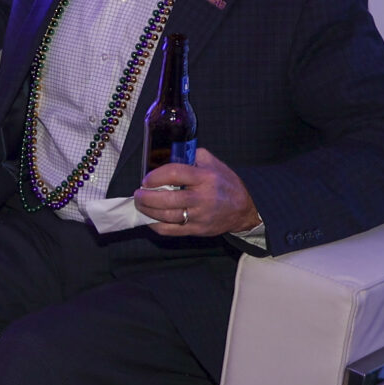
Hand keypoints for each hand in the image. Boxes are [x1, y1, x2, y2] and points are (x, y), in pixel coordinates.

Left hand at [134, 153, 260, 236]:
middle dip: (146, 197)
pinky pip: (172, 230)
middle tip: (138, 194)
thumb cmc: (226, 183)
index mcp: (205, 177)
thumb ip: (193, 155)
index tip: (146, 180)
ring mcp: (200, 216)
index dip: (155, 177)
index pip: (174, 174)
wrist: (245, 208)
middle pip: (167, 199)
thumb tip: (171, 153)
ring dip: (148, 211)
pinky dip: (157, 226)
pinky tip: (150, 219)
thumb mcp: (213, 163)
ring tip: (140, 205)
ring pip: (167, 216)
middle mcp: (202, 197)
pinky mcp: (198, 230)